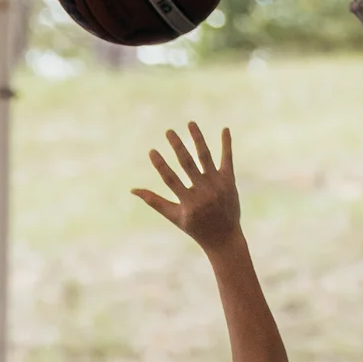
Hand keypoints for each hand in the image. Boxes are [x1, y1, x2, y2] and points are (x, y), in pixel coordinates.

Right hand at [132, 122, 240, 251]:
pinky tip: (225, 129)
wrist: (224, 238)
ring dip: (198, 139)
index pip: (170, 179)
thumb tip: (132, 189)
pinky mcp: (230, 181)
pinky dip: (226, 144)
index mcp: (188, 202)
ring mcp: (217, 185)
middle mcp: (203, 192)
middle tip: (169, 131)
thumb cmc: (195, 228)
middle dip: (178, 146)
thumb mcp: (174, 216)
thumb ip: (154, 201)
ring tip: (190, 123)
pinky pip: (227, 159)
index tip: (152, 150)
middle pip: (187, 164)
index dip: (160, 164)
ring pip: (206, 157)